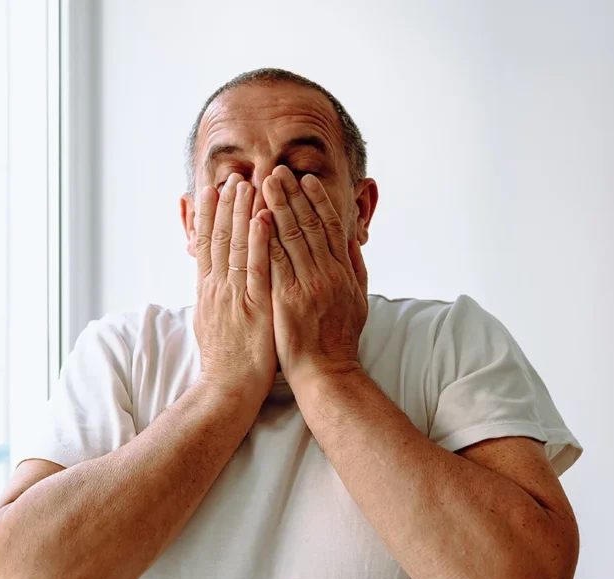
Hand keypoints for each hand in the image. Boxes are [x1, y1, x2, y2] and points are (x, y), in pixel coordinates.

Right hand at [193, 173, 276, 398]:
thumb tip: (209, 277)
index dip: (209, 214)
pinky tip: (263, 218)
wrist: (228, 388)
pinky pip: (256, 267)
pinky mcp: (253, 306)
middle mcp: (217, 287)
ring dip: (241, 212)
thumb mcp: (210, 320)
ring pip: (236, 245)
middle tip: (233, 176)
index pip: (206, 243)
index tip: (212, 189)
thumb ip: (212, 295)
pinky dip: (259, 241)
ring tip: (247, 184)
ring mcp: (234, 295)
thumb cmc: (226, 359)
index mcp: (208, 290)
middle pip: (219, 237)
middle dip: (226, 204)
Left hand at [258, 166, 368, 385]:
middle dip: (292, 194)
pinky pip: (274, 261)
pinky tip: (254, 218)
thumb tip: (351, 240)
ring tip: (262, 183)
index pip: (330, 226)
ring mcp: (307, 285)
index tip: (305, 179)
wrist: (327, 372)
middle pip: (309, 224)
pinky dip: (265, 237)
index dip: (318, 200)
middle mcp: (327, 274)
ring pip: (291, 237)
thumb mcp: (358, 300)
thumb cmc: (340, 339)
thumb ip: (355, 267)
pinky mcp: (287, 299)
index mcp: (343, 271)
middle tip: (277, 170)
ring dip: (275, 206)